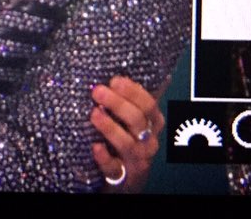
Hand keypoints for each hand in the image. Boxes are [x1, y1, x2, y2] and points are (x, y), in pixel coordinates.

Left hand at [89, 75, 168, 193]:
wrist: (126, 179)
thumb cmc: (129, 139)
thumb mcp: (134, 120)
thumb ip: (136, 98)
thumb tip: (156, 72)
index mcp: (153, 123)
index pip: (148, 104)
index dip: (133, 91)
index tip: (114, 80)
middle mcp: (148, 141)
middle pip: (137, 120)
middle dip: (118, 104)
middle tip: (97, 91)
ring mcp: (137, 160)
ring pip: (127, 143)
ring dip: (110, 127)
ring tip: (94, 113)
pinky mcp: (123, 177)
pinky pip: (115, 168)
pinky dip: (104, 157)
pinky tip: (95, 146)